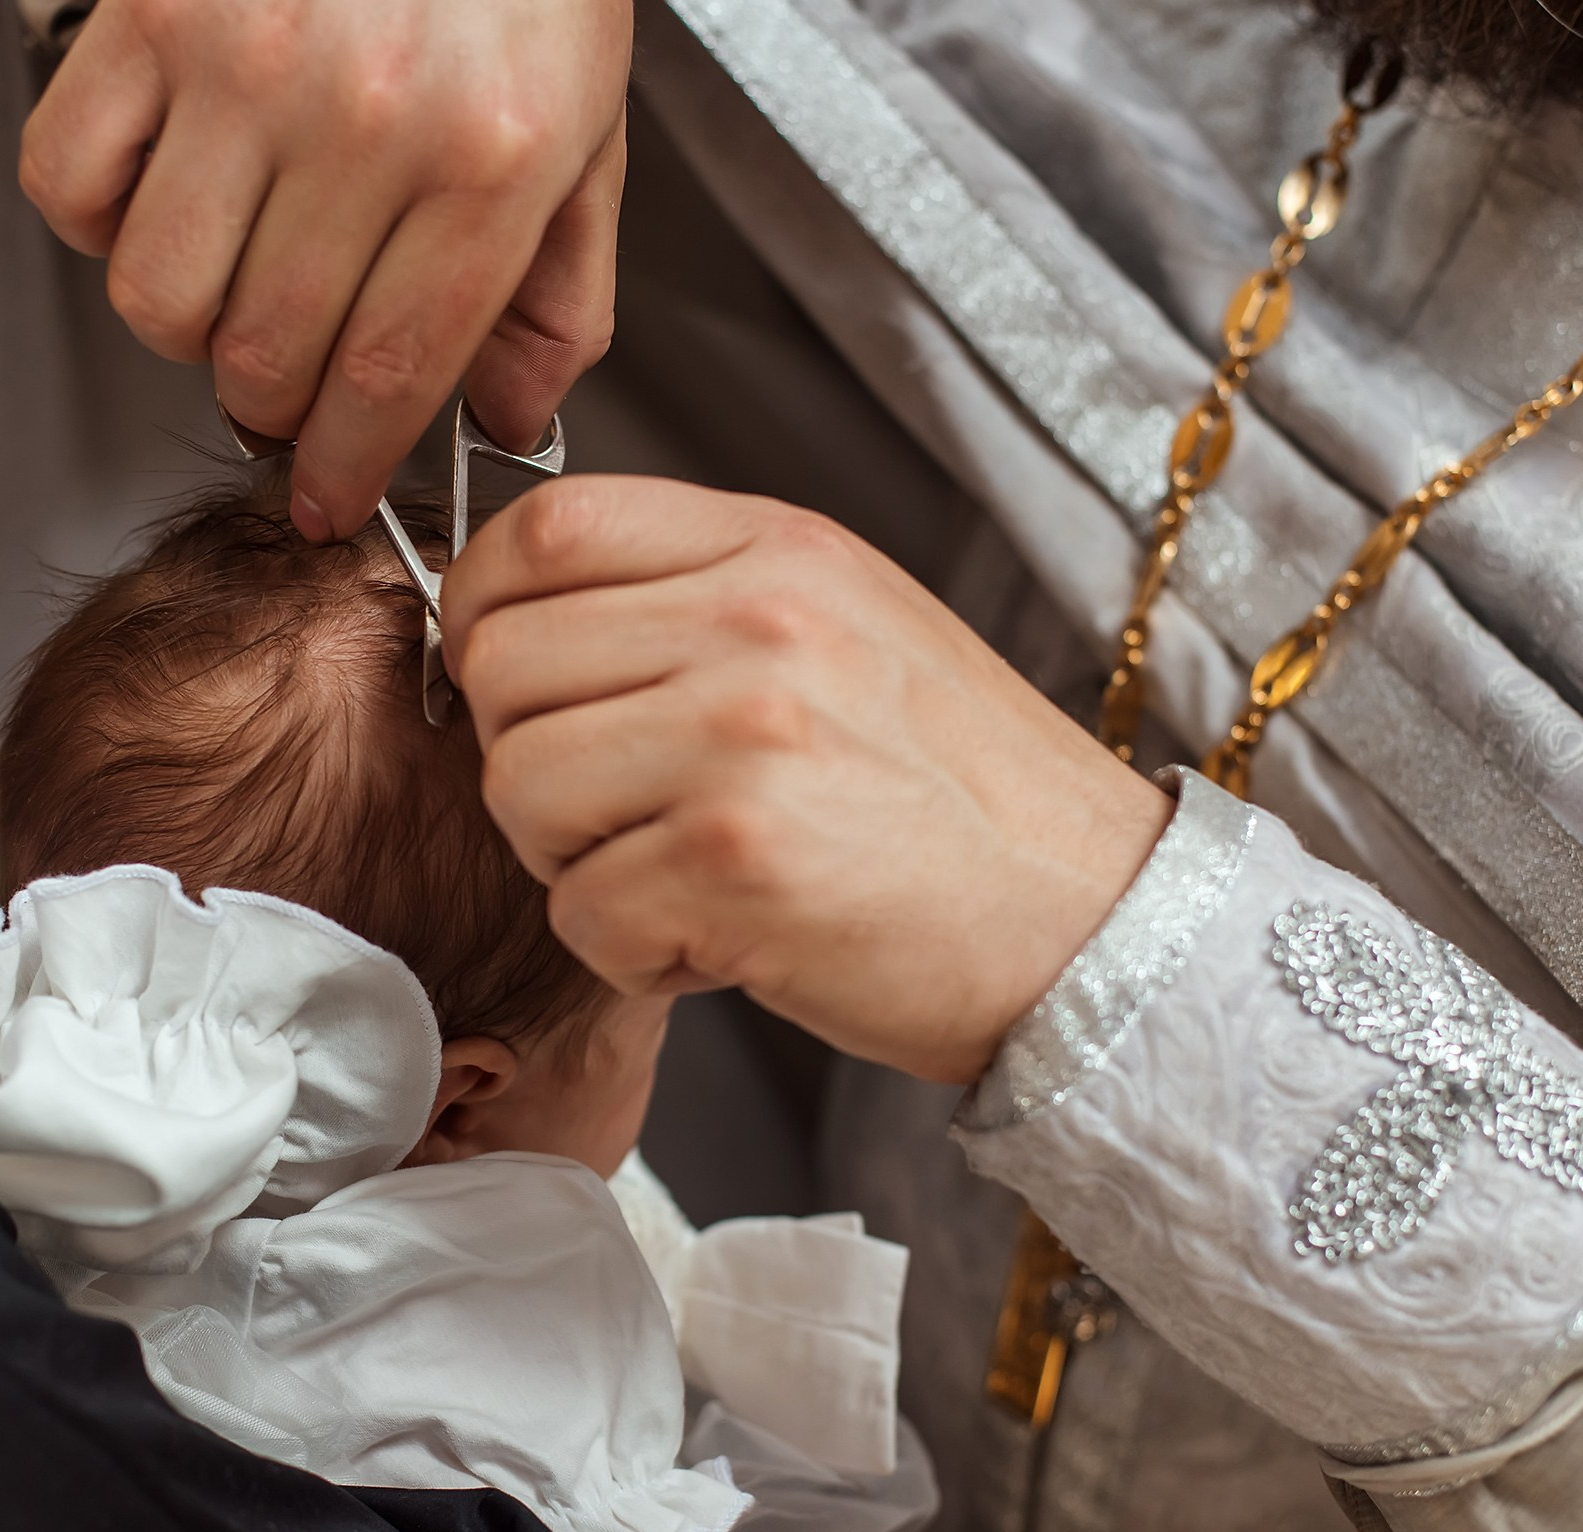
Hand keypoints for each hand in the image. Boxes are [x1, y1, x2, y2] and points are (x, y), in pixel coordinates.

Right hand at [20, 0, 631, 541]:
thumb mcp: (585, 126)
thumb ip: (556, 291)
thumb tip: (506, 420)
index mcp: (488, 163)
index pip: (388, 383)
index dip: (344, 471)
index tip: (325, 501)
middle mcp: (364, 123)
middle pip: (265, 361)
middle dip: (273, 405)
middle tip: (288, 373)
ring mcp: (243, 68)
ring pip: (158, 301)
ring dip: (188, 324)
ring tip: (232, 272)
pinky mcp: (144, 16)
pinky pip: (69, 188)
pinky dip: (99, 220)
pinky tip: (162, 187)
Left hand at [442, 478, 1172, 1084]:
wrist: (1092, 924)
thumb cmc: (961, 799)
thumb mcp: (846, 628)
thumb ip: (695, 599)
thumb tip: (514, 618)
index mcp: (777, 547)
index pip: (545, 527)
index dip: (489, 613)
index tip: (522, 685)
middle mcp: (757, 620)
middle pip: (501, 664)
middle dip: (531, 758)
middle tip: (626, 813)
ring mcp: (742, 735)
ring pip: (518, 788)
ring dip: (576, 862)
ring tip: (682, 877)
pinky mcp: (735, 859)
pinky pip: (579, 912)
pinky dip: (635, 954)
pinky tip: (725, 941)